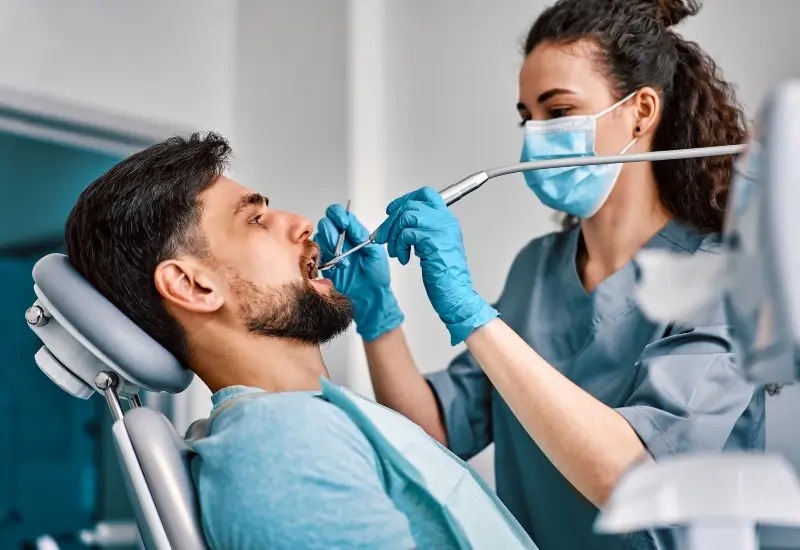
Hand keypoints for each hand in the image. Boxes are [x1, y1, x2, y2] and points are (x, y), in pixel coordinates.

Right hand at [314, 204, 403, 340]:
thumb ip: (361, 234)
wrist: (370, 297)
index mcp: (353, 233)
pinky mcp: (324, 264)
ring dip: (330, 245)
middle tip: (339, 243)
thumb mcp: (374, 252)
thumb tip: (349, 222)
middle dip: (332, 231)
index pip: (339, 214)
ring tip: (343, 259)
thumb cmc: (376, 276)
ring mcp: (331, 251)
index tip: (343, 223)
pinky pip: (315, 254)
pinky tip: (338, 266)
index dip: (338, 215)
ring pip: (320, 237)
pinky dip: (325, 257)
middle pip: (326, 223)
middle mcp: (340, 240)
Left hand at [374, 187, 497, 344]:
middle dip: (392, 221)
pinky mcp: (433, 241)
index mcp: (447, 220)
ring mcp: (441, 229)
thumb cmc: (446, 277)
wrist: (456, 294)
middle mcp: (445, 221)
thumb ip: (424, 231)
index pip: (426, 194)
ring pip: (407, 216)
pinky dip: (399, 246)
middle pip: (412, 204)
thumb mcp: (435, 246)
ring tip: (395, 251)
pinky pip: (407, 233)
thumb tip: (401, 223)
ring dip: (394, 235)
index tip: (392, 210)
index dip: (405, 199)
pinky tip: (404, 258)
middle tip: (383, 236)